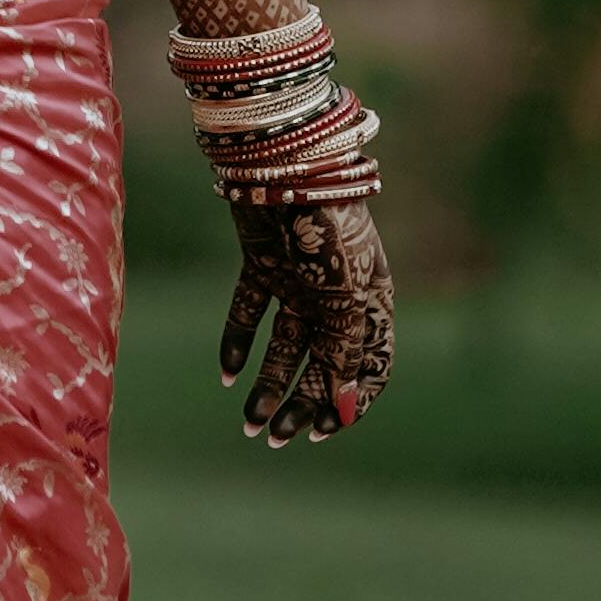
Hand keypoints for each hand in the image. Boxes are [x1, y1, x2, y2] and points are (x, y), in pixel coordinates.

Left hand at [218, 192, 394, 446]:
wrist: (282, 164)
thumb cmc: (330, 230)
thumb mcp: (346, 298)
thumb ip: (344, 354)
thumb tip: (342, 410)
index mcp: (371, 301)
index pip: (370, 365)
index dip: (349, 402)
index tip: (322, 432)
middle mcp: (337, 295)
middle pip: (322, 362)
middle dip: (300, 401)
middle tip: (275, 436)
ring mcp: (299, 279)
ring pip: (284, 345)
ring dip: (268, 383)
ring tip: (249, 422)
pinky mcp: (262, 264)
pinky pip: (251, 313)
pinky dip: (238, 343)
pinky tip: (228, 375)